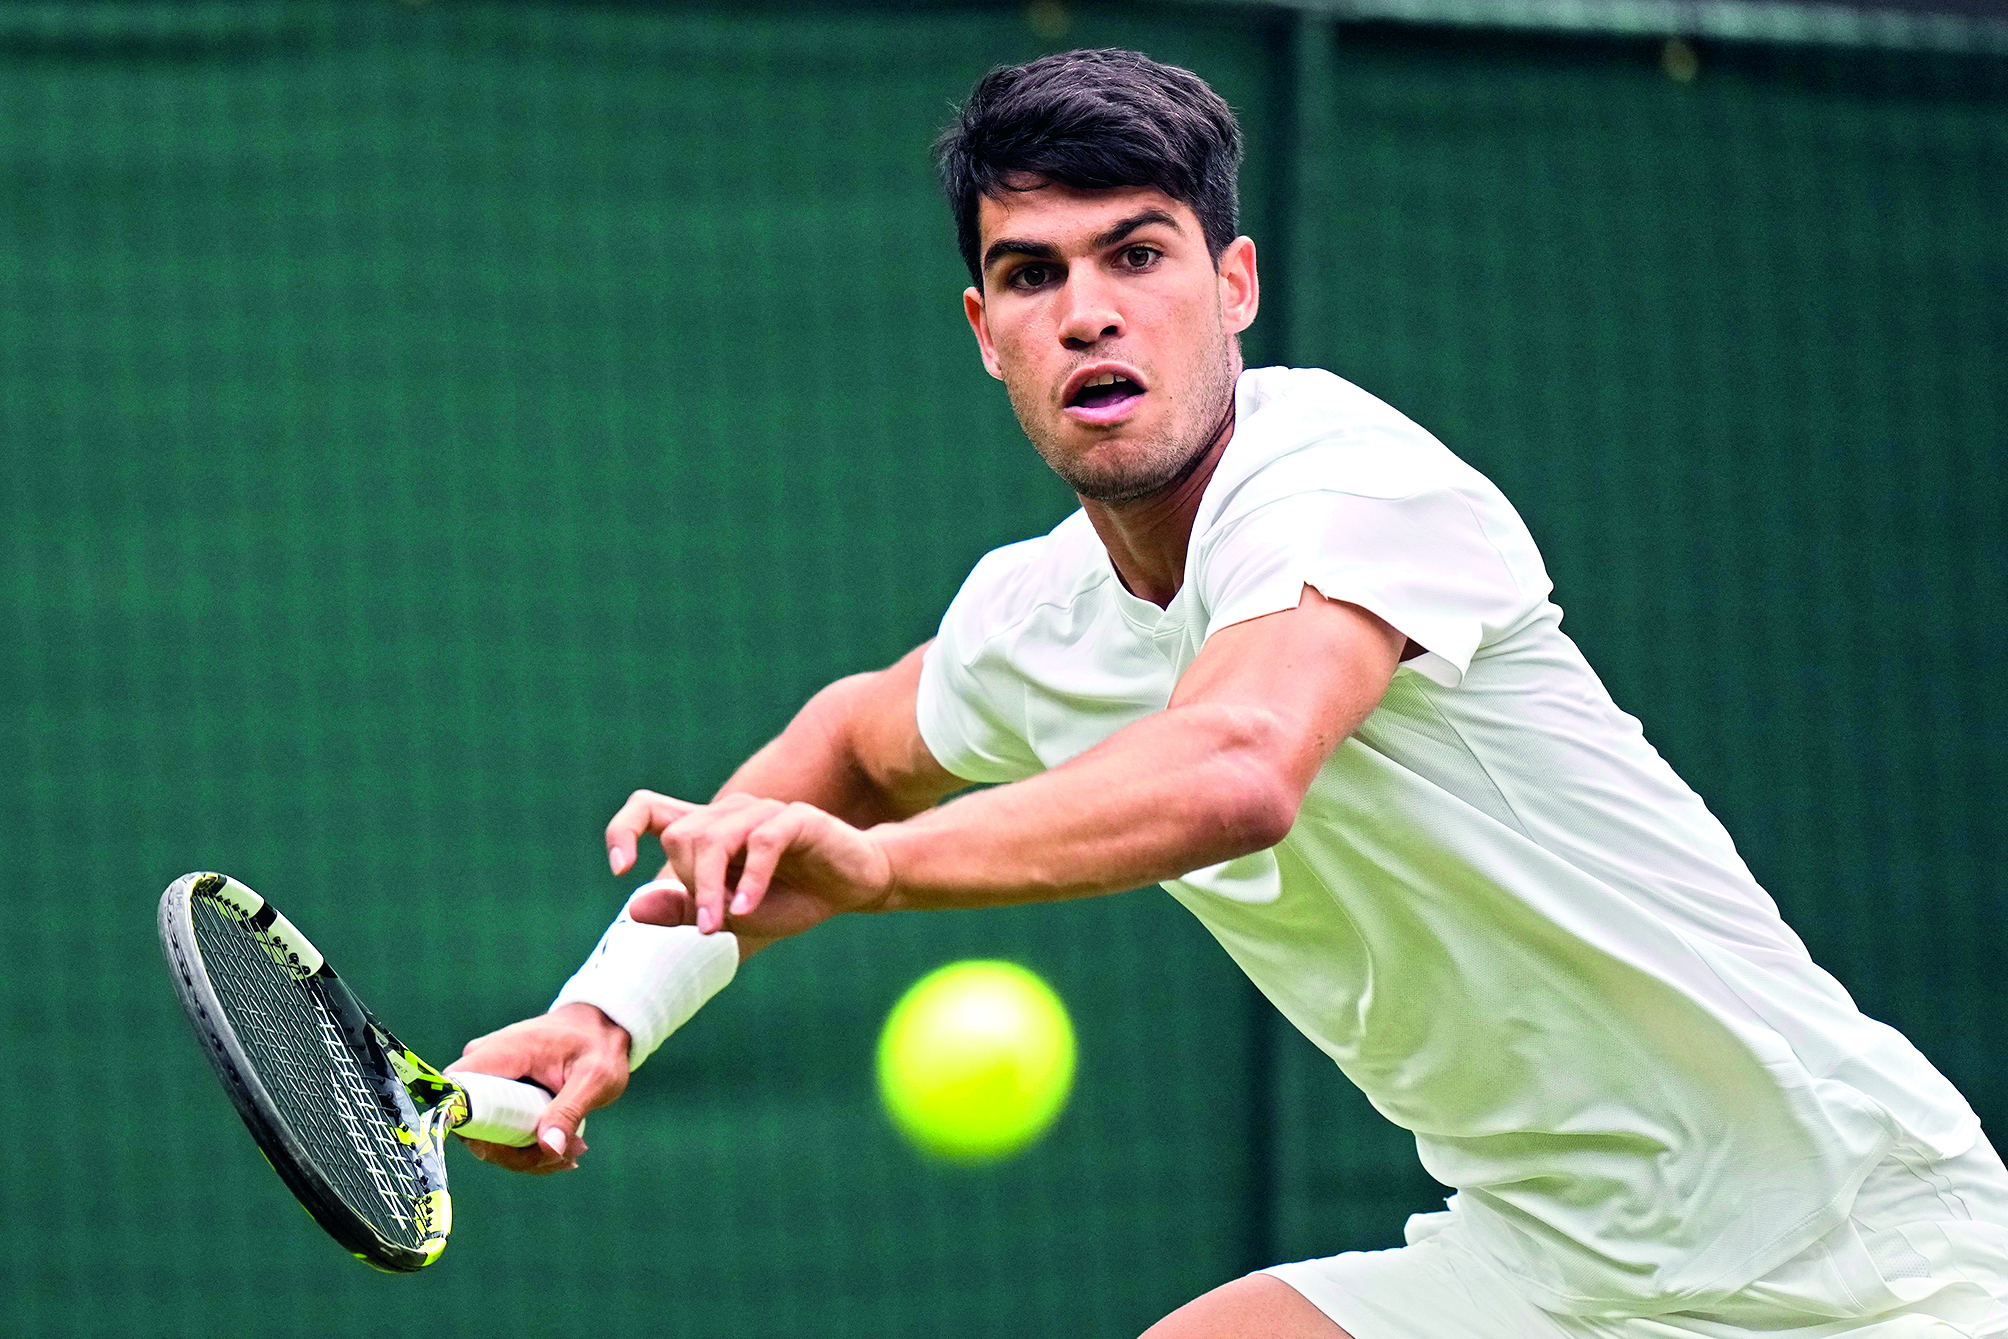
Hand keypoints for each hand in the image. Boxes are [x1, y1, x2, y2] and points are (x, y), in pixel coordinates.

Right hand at [452, 1002, 630, 1174]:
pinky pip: (499, 1132)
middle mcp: (485, 1065)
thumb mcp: (594, 1078)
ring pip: (487, 1136)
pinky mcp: (497, 1095)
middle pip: (472, 1125)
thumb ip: (569, 1111)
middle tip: (563, 1155)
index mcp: (502, 1052)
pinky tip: (565, 1148)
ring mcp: (489, 1081)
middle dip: (514, 1153)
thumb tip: (549, 1148)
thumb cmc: (598, 1046)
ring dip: (527, 1155)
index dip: (469, 1127)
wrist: (601, 1029)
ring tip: (574, 1149)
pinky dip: (529, 1148)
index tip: (510, 1150)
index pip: (456, 1092)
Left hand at [606, 790, 895, 939]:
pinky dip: (751, 880)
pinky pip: (762, 843)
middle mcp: (731, 813)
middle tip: (709, 923)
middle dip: (687, 882)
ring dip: (710, 889)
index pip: (648, 809)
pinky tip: (749, 909)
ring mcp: (763, 813)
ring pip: (715, 839)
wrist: (855, 885)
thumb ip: (686, 908)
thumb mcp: (732, 914)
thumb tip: (634, 903)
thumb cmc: (792, 897)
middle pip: (682, 836)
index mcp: (709, 830)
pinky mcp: (798, 819)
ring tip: (719, 927)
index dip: (624, 830)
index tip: (621, 869)